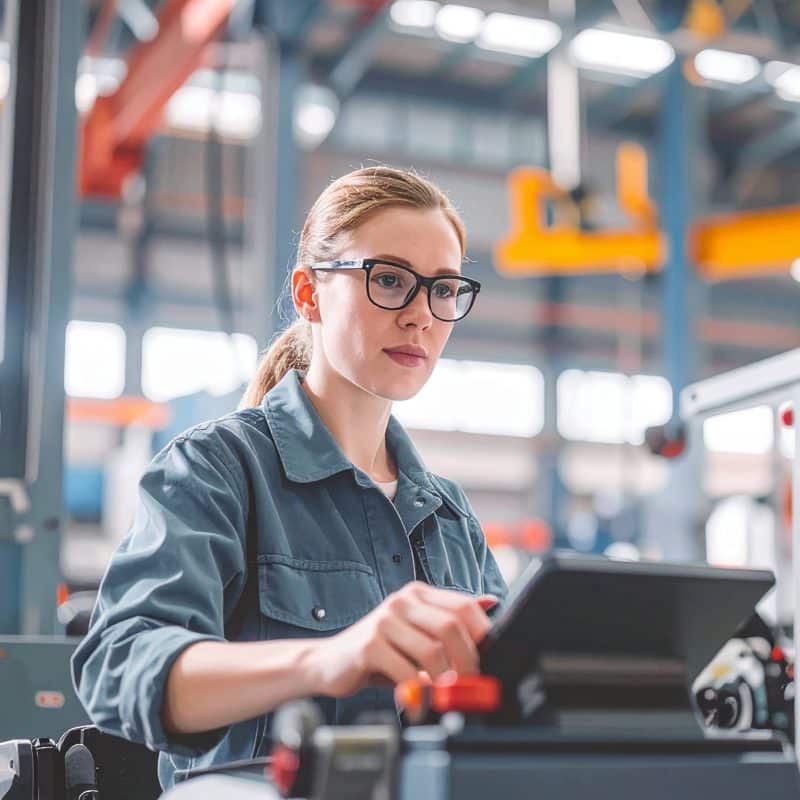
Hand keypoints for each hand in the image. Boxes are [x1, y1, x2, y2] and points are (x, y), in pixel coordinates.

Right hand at [308, 582, 497, 697]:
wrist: (328, 662)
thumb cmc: (379, 651)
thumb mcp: (416, 632)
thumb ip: (449, 620)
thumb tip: (492, 603)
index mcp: (418, 594)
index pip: (463, 607)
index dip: (481, 637)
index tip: (489, 663)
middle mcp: (402, 601)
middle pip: (452, 626)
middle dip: (468, 662)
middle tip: (470, 688)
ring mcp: (385, 620)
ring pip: (432, 650)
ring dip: (445, 681)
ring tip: (446, 698)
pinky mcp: (369, 644)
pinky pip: (406, 672)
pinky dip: (418, 694)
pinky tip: (418, 705)